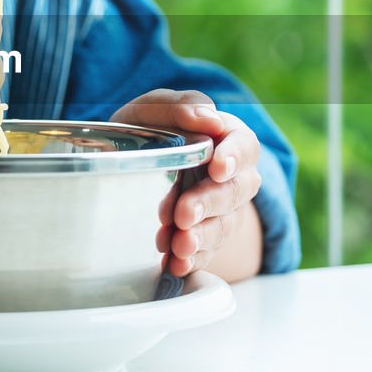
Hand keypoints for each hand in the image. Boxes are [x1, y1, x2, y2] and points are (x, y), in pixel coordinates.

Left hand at [112, 89, 261, 277]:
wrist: (127, 164)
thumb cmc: (148, 130)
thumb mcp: (153, 110)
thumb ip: (180, 106)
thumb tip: (206, 117)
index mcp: (226, 138)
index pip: (244, 146)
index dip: (234, 157)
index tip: (217, 168)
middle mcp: (231, 176)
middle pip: (235, 191)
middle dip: (209, 204)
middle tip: (184, 214)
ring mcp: (221, 209)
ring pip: (224, 225)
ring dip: (201, 237)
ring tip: (177, 246)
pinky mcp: (205, 236)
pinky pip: (207, 252)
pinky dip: (191, 260)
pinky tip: (174, 265)